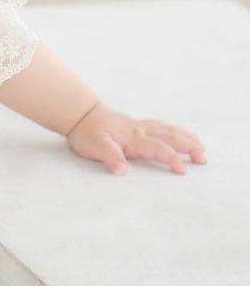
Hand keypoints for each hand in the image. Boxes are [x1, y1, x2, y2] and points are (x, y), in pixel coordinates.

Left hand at [65, 102, 207, 174]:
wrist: (81, 114)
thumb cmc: (87, 132)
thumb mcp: (95, 146)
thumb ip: (110, 156)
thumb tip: (122, 169)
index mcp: (133, 138)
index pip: (157, 148)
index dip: (171, 159)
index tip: (183, 170)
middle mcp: (140, 131)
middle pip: (170, 137)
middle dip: (188, 146)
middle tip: (203, 159)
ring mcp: (140, 127)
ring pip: (168, 130)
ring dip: (186, 138)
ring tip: (201, 148)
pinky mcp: (138, 126)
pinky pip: (162, 127)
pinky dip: (176, 131)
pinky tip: (181, 135)